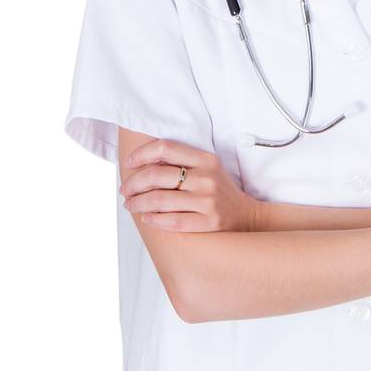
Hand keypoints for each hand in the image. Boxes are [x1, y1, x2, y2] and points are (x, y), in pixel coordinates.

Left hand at [122, 138, 260, 232]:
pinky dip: (153, 219)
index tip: (129, 163)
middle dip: (133, 183)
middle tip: (125, 190)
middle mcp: (207, 177)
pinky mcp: (209, 222)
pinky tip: (146, 218)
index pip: (166, 148)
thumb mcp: (208, 168)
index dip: (142, 154)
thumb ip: (182, 162)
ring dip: (137, 203)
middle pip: (157, 175)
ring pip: (159, 200)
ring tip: (130, 205)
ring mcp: (208, 200)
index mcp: (206, 159)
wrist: (246, 215)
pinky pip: (172, 221)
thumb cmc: (219, 190)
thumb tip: (143, 162)